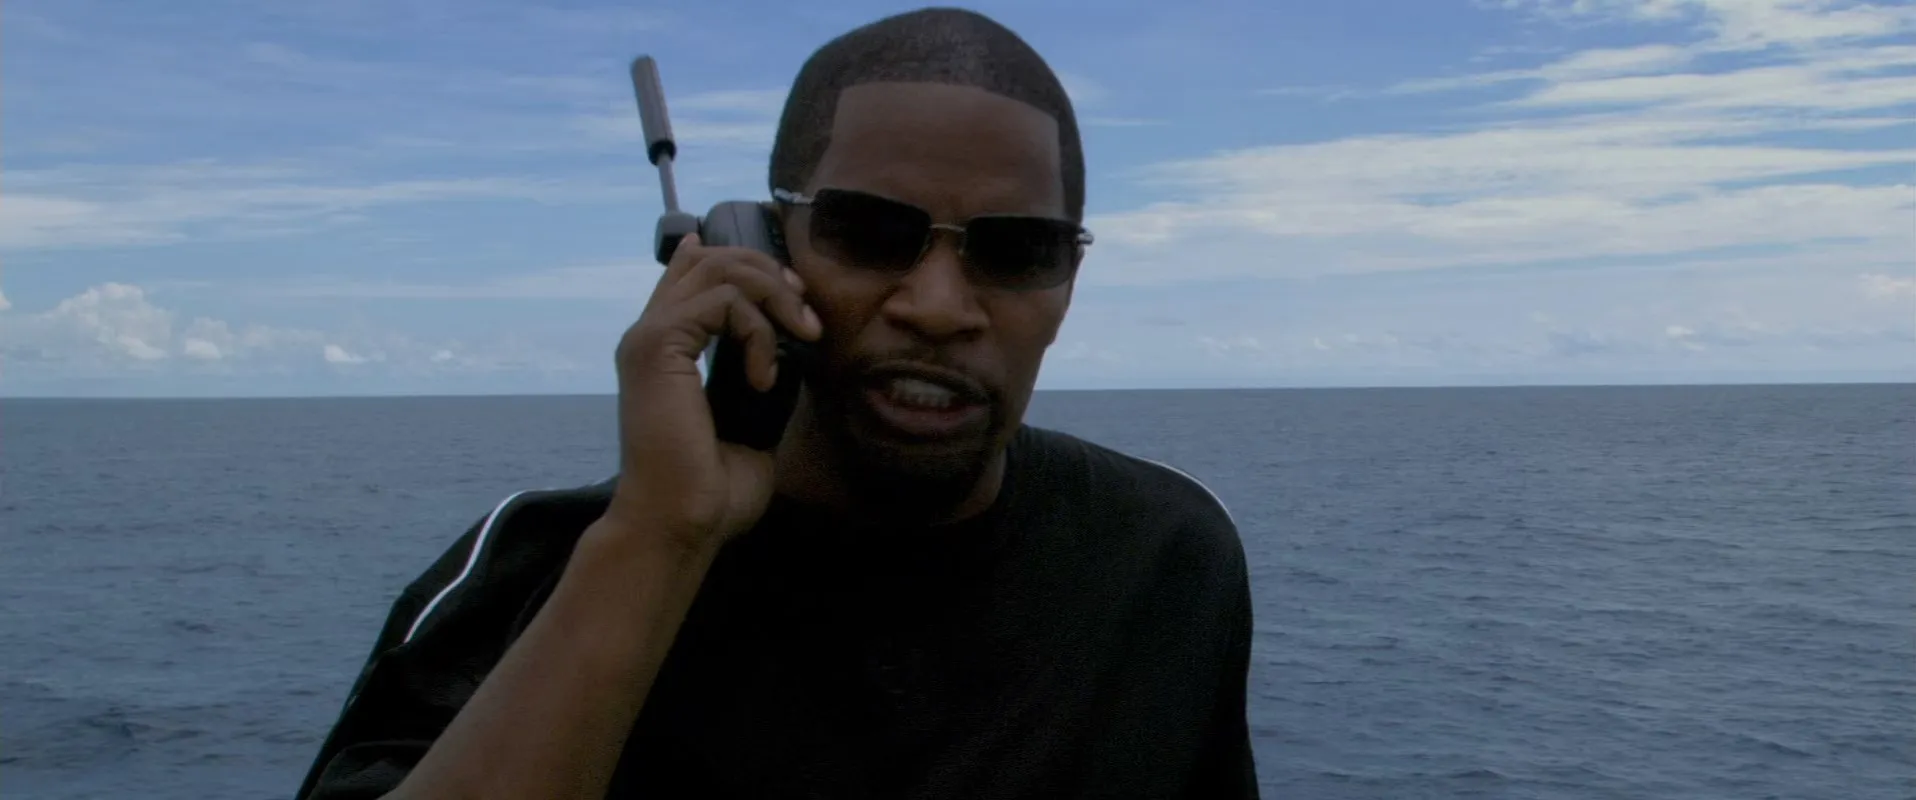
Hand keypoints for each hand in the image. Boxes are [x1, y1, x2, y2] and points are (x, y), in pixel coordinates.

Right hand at [599, 233, 821, 554]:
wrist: (681, 522)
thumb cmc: (712, 487)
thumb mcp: (749, 417)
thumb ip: (757, 372)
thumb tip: (789, 347)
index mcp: (666, 349)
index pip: (692, 271)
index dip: (745, 262)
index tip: (793, 292)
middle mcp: (651, 334)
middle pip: (712, 257)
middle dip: (771, 274)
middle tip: (806, 316)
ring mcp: (650, 336)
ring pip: (720, 269)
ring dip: (774, 295)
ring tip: (802, 336)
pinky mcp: (657, 345)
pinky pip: (723, 302)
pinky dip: (759, 332)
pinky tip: (766, 377)